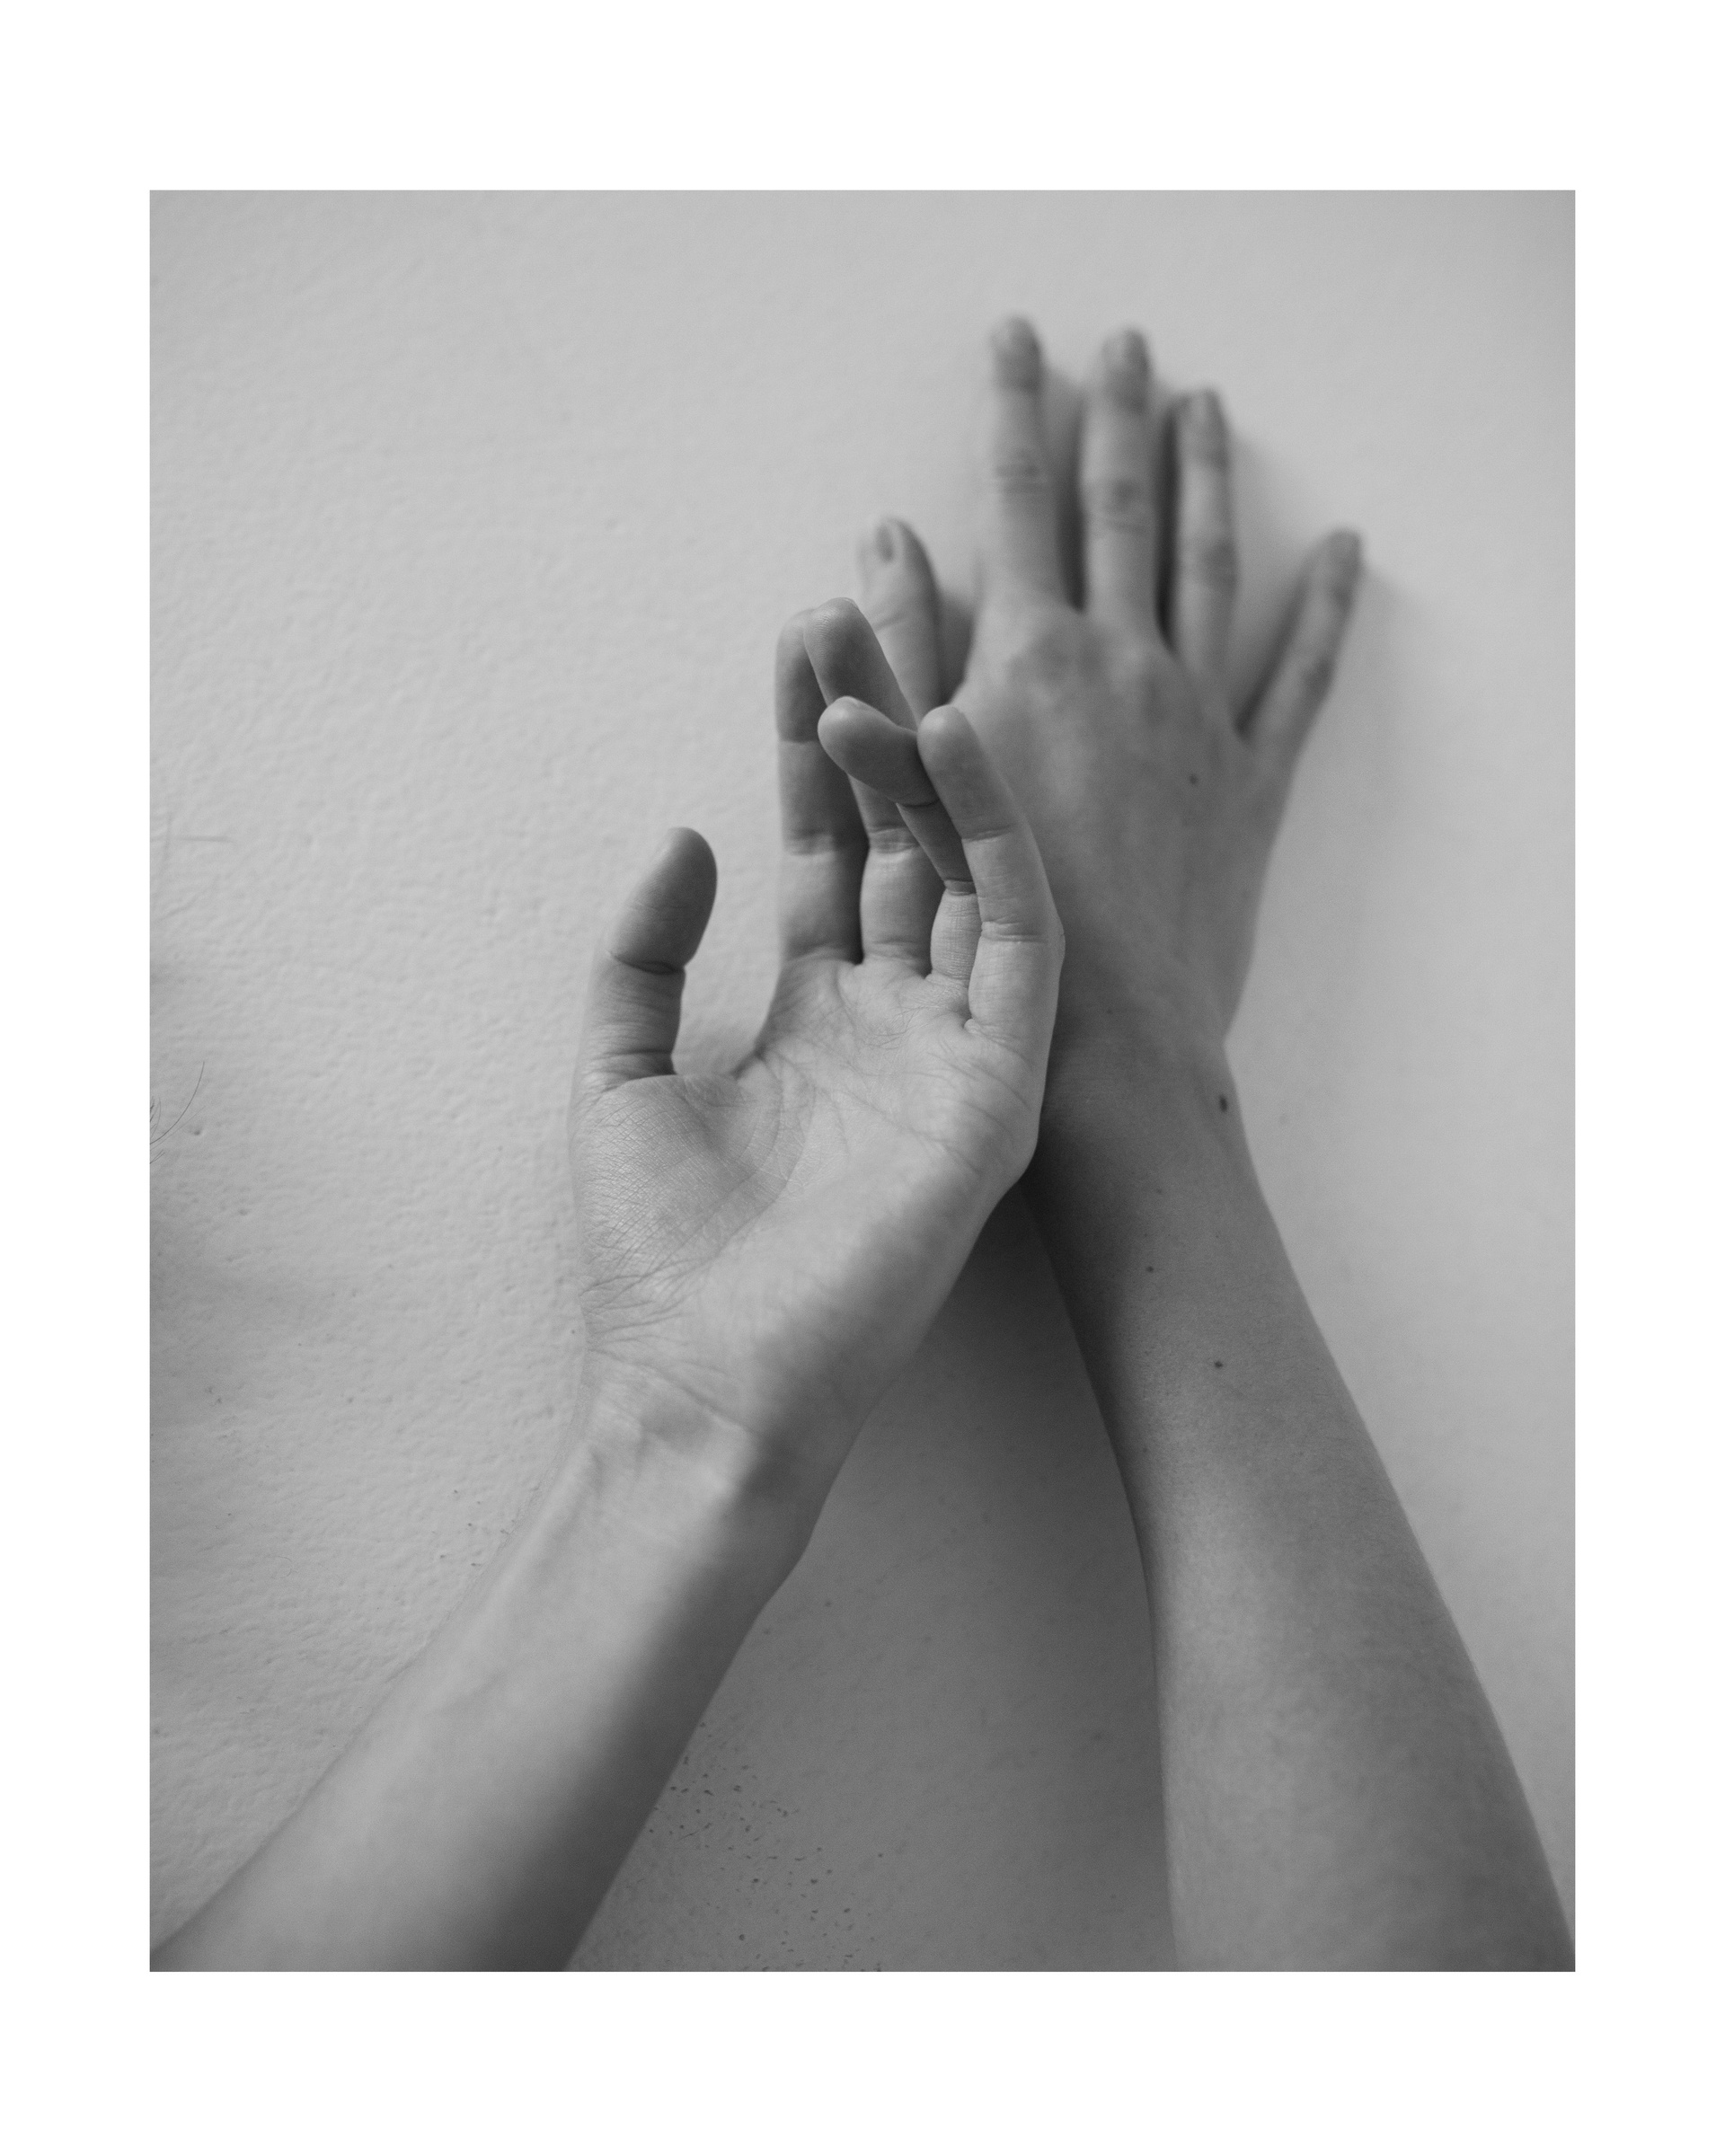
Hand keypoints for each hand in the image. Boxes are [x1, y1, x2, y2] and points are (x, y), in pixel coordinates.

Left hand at [567, 624, 1062, 1518]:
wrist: (705, 1387)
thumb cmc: (660, 1259)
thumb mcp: (619, 1070)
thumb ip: (646, 952)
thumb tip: (686, 832)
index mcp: (814, 1022)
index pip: (822, 853)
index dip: (808, 750)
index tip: (801, 643)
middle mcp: (895, 1023)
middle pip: (893, 837)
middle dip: (869, 723)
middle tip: (848, 604)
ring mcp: (955, 1049)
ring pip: (957, 865)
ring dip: (919, 758)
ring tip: (872, 656)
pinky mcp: (1002, 1084)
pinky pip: (1013, 931)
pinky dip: (988, 831)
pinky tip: (945, 742)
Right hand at [818, 317, 1362, 1066]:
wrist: (1104, 1034)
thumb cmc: (987, 924)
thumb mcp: (908, 786)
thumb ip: (891, 661)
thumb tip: (877, 545)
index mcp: (1032, 657)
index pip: (1020, 499)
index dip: (1016, 408)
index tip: (1020, 337)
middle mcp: (1124, 664)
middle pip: (1125, 509)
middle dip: (1117, 417)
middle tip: (1125, 342)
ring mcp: (1200, 717)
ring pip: (1212, 568)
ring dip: (1209, 480)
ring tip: (1207, 407)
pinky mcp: (1254, 782)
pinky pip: (1303, 678)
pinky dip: (1328, 611)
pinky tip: (1348, 554)